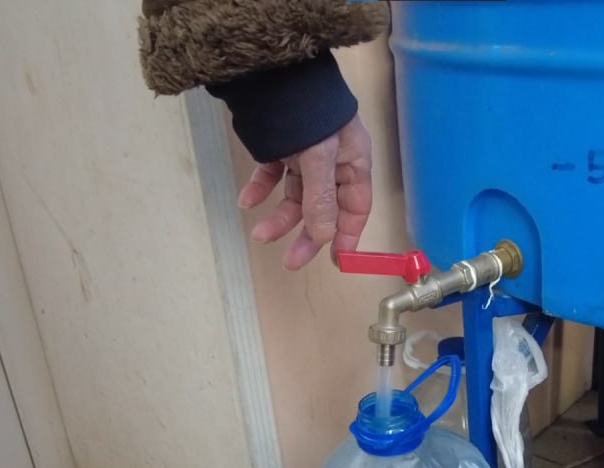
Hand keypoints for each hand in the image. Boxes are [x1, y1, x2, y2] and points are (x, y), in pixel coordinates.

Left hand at [237, 115, 372, 269]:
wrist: (274, 71)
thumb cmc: (309, 110)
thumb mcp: (320, 155)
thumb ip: (321, 196)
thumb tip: (323, 235)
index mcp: (353, 162)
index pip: (356, 207)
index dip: (347, 235)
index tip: (335, 260)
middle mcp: (332, 163)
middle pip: (324, 209)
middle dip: (307, 235)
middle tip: (290, 260)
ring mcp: (305, 156)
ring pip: (296, 198)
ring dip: (279, 217)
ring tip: (260, 234)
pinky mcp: (280, 149)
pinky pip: (272, 178)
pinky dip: (261, 190)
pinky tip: (247, 200)